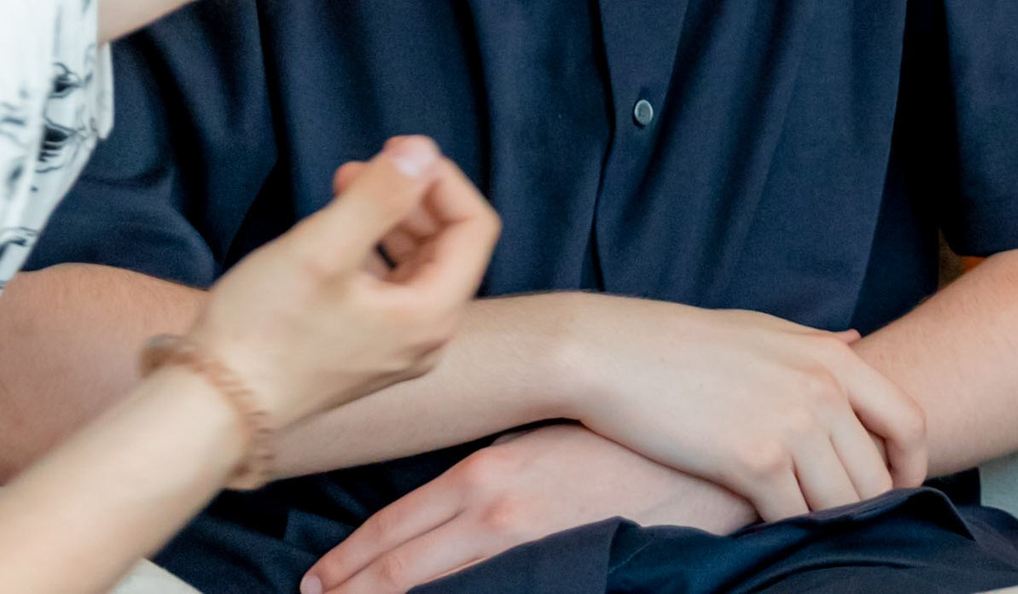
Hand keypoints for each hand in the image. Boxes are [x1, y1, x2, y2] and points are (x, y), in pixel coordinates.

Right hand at [189, 137, 498, 428]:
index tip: (396, 151)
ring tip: (343, 188)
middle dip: (412, 196)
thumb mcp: (322, 248)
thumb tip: (423, 152)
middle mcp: (425, 338)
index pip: (475, 227)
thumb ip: (379, 196)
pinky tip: (333, 234)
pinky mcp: (362, 352)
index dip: (442, 180)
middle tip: (360, 167)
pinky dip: (371, 250)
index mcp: (431, 315)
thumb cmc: (263, 330)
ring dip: (390, 218)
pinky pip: (387, 287)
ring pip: (416, 264)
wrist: (209, 409)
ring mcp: (394, 349)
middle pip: (449, 245)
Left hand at [303, 424, 752, 593]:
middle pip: (397, 566)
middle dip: (350, 590)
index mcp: (485, 472)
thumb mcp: (546, 438)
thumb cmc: (625, 440)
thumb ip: (496, 467)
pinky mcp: (558, 575)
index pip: (393, 526)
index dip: (348, 560)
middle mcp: (492, 513)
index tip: (317, 580)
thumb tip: (457, 495)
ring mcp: (523, 550)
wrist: (701, 462)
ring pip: (431, 590)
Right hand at [553, 297, 923, 519]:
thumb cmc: (683, 342)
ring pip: (841, 504)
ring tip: (805, 528)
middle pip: (876, 474)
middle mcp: (822, 388)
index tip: (895, 488)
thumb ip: (815, 343)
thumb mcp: (763, 328)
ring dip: (827, 524)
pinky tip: (767, 528)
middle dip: (866, 507)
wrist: (612, 353)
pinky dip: (786, 531)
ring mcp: (792, 424)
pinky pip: (794, 517)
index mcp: (831, 356)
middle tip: (841, 522)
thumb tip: (857, 340)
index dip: (911, 466)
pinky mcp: (754, 460)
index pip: (908, 420)